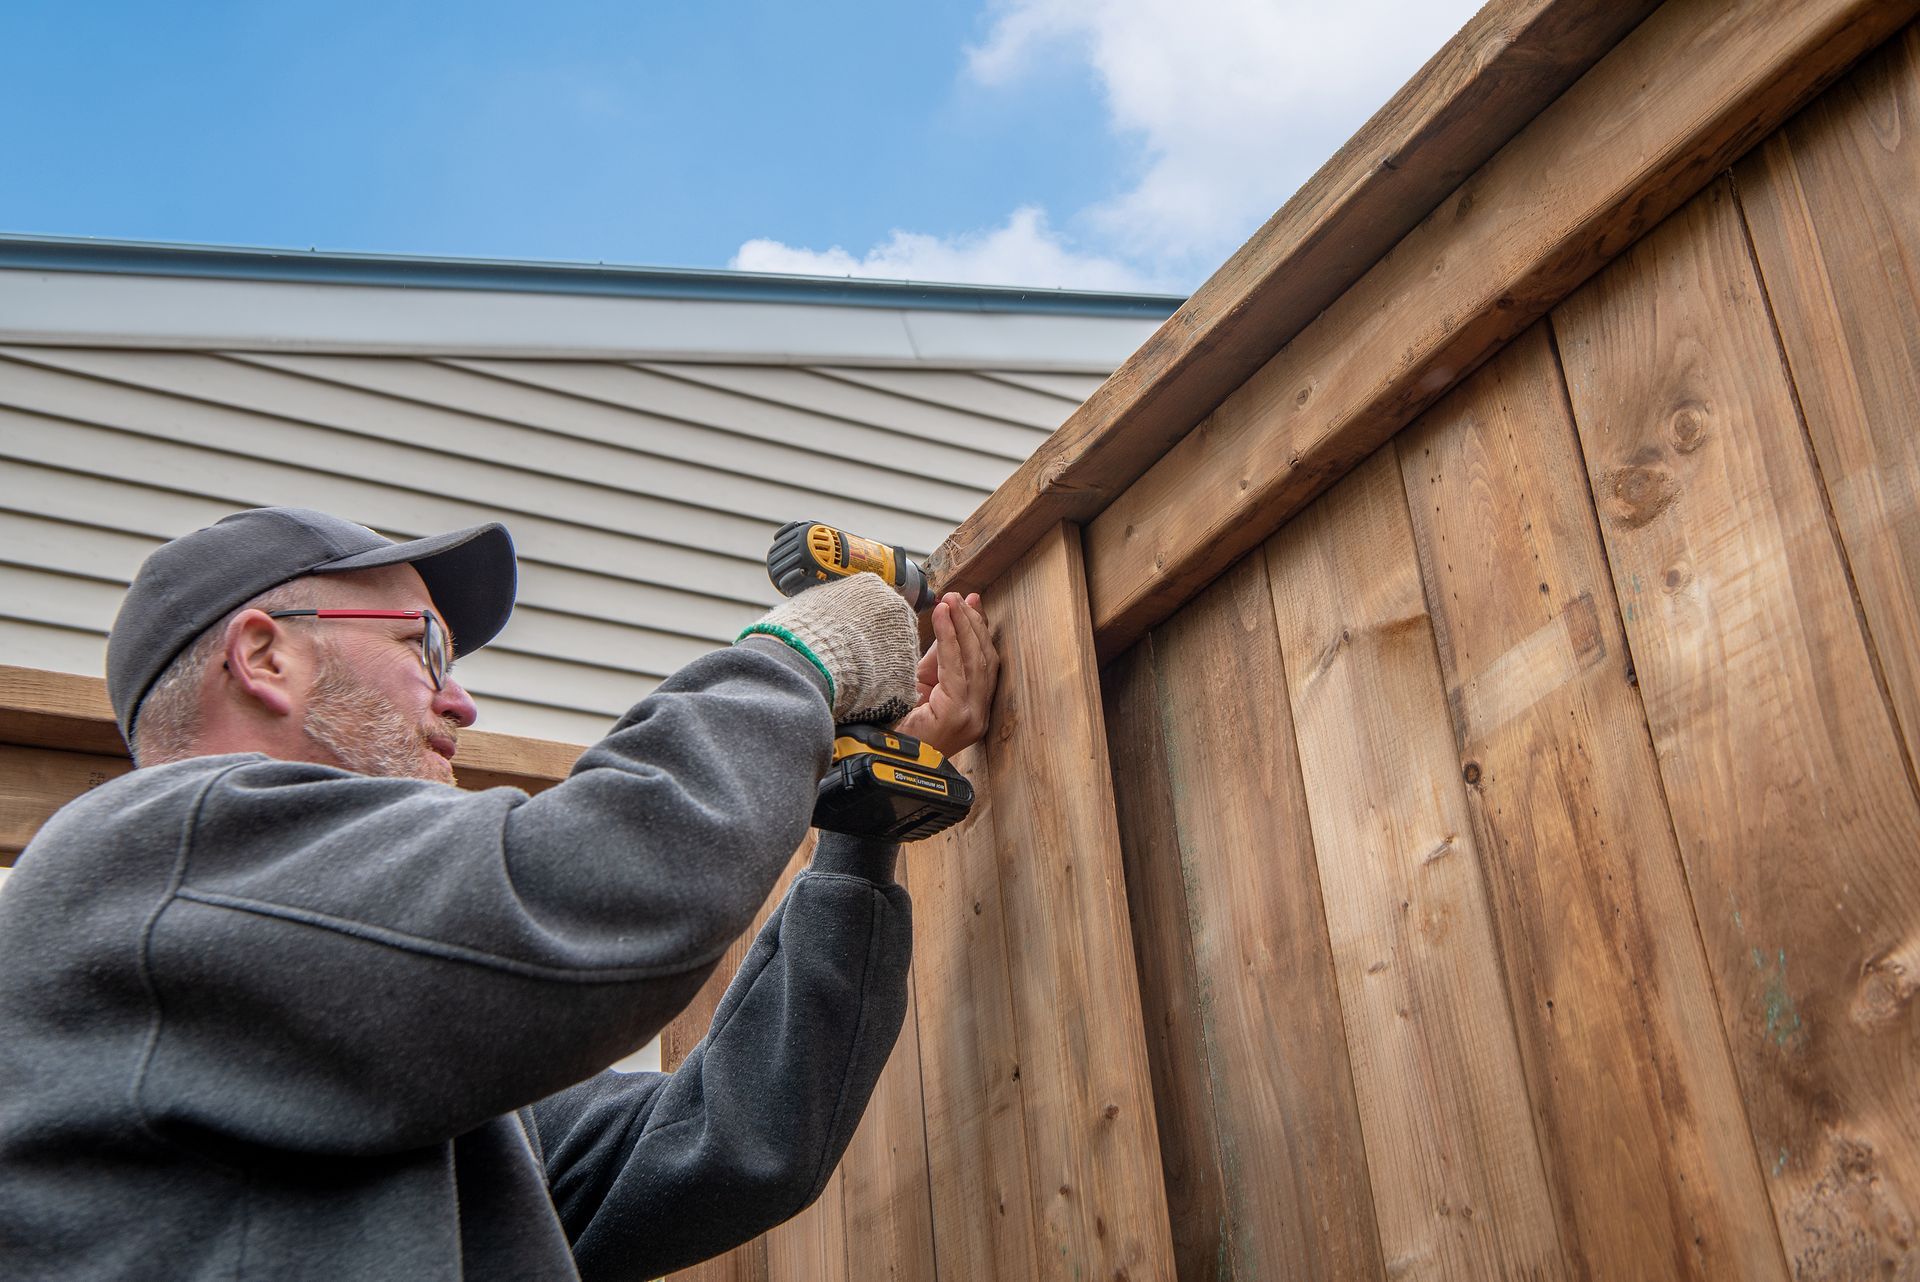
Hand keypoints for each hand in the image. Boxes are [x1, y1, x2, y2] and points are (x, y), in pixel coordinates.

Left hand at [893, 592, 998, 757]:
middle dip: (972, 623)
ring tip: (952, 601)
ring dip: (964, 626)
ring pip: (976, 661)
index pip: (984, 663)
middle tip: (959, 597)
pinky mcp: (958, 716)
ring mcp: (972, 717)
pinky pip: (958, 669)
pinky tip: (944, 618)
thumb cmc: (895, 726)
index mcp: (972, 710)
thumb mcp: (919, 685)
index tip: (972, 603)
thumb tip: (947, 624)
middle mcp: (978, 715)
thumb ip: (935, 660)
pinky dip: (951, 639)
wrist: (878, 754)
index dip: (979, 630)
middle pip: (984, 659)